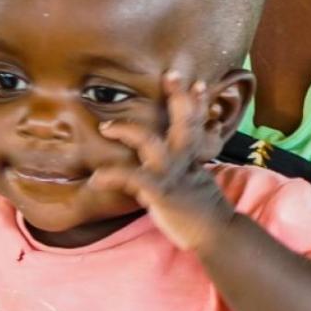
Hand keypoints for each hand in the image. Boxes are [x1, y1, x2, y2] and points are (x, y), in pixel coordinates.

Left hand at [90, 72, 233, 251]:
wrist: (215, 234)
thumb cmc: (202, 210)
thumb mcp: (198, 181)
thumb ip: (189, 166)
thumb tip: (181, 161)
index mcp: (193, 156)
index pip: (197, 122)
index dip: (197, 102)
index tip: (197, 83)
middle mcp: (184, 159)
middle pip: (183, 120)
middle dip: (178, 97)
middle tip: (172, 76)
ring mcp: (172, 173)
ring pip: (149, 141)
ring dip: (126, 130)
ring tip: (106, 127)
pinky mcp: (159, 191)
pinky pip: (130, 177)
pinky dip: (111, 176)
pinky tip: (95, 179)